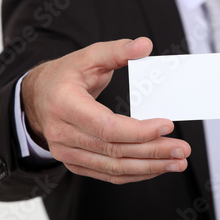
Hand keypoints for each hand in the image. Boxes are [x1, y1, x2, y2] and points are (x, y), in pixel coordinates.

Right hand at [21, 37, 190, 183]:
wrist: (36, 98)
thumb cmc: (64, 76)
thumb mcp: (88, 56)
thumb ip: (117, 51)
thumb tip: (145, 45)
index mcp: (64, 104)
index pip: (106, 126)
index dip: (138, 130)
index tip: (167, 125)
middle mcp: (62, 133)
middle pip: (114, 151)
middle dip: (153, 151)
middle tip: (182, 150)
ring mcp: (66, 152)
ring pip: (113, 168)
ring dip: (149, 167)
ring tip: (177, 162)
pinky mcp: (75, 162)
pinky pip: (107, 174)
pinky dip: (135, 173)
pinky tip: (156, 167)